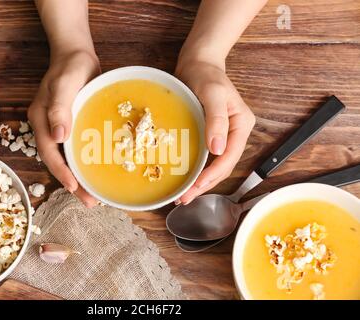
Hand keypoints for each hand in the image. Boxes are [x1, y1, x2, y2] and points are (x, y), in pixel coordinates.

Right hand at [28, 50, 100, 207]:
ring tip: (95, 195)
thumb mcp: (64, 84)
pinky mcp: (72, 127)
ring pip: (67, 160)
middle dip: (72, 184)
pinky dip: (85, 164)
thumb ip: (60, 108)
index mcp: (41, 121)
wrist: (76, 56)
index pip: (50, 153)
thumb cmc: (70, 67)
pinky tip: (98, 173)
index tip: (75, 187)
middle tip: (90, 202)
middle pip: (58, 162)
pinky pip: (76, 150)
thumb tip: (59, 136)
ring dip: (80, 178)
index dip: (61, 172)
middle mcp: (49, 129)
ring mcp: (60, 129)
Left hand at [175, 60, 255, 204]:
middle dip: (205, 184)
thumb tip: (217, 149)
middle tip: (184, 199)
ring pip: (214, 165)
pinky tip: (185, 178)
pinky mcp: (210, 134)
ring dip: (200, 181)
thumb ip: (216, 118)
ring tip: (184, 195)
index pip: (229, 157)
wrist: (197, 63)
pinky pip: (205, 157)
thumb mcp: (212, 93)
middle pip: (222, 166)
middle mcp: (234, 133)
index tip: (195, 187)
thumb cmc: (205, 74)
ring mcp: (223, 135)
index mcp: (240, 125)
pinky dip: (196, 169)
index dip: (213, 175)